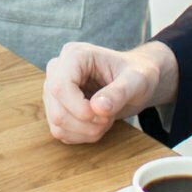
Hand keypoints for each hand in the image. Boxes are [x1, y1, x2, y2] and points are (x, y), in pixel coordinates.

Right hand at [43, 40, 176, 143]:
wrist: (135, 80)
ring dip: (85, 131)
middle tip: (109, 118)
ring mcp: (54, 89)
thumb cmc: (137, 74)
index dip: (79, 108)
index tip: (104, 116)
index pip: (60, 86)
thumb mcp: (136, 80)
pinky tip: (97, 125)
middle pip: (56, 109)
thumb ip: (119, 92)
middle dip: (86, 123)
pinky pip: (60, 131)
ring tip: (105, 120)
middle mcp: (58, 70)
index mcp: (75, 55)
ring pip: (57, 123)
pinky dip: (81, 135)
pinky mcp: (57, 106)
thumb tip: (98, 108)